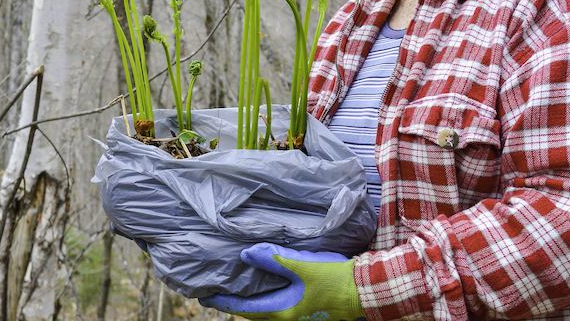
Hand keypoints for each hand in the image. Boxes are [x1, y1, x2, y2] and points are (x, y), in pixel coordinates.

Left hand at [199, 243, 363, 320]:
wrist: (365, 290)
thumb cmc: (334, 279)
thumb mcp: (301, 266)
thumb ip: (273, 259)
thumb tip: (245, 255)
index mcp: (282, 311)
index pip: (245, 308)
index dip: (224, 301)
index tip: (205, 296)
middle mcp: (287, 318)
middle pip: (253, 311)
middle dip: (234, 301)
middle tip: (215, 290)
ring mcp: (298, 315)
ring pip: (266, 309)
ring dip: (250, 299)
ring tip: (235, 286)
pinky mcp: (306, 308)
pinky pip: (278, 304)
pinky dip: (266, 296)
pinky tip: (265, 284)